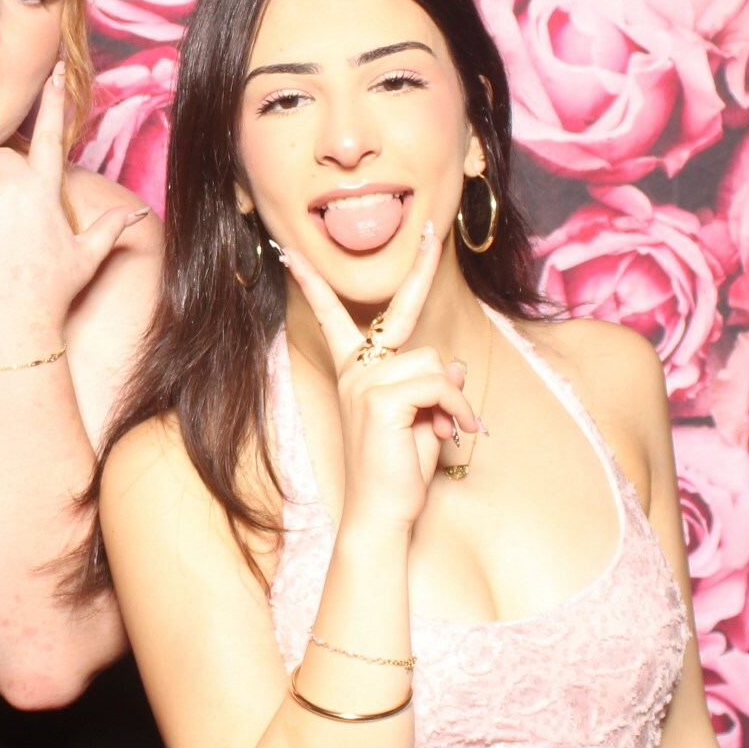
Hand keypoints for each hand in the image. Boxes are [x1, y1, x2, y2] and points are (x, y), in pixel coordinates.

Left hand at [0, 72, 142, 352]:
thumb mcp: (88, 255)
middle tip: (8, 221)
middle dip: (3, 179)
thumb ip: (110, 227)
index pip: (51, 134)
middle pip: (3, 157)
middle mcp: (16, 185)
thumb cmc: (52, 289)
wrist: (15, 319)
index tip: (56, 69)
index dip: (55, 100)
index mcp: (47, 188)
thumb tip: (136, 215)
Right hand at [279, 225, 477, 533]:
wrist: (382, 514)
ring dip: (453, 399)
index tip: (292, 253)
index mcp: (354, 371)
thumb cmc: (398, 472)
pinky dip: (456, 410)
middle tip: (434, 233)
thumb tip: (456, 362)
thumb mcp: (421, 420)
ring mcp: (365, 379)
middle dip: (420, 268)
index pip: (332, 316)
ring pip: (434, 361)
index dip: (312, 283)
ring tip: (447, 429)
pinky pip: (439, 383)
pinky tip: (450, 434)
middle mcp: (355, 369)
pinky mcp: (381, 395)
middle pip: (402, 312)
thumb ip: (432, 386)